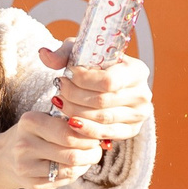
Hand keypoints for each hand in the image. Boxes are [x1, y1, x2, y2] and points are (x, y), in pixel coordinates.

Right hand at [0, 110, 102, 188]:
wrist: (3, 157)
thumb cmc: (33, 134)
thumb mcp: (44, 120)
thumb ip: (67, 123)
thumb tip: (97, 133)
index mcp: (29, 122)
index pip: (68, 133)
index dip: (88, 137)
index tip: (95, 136)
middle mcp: (24, 145)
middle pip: (71, 154)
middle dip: (91, 153)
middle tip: (97, 149)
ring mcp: (26, 167)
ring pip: (70, 171)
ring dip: (85, 165)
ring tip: (88, 158)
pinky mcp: (31, 184)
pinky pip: (63, 182)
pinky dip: (74, 175)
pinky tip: (74, 167)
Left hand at [37, 44, 151, 146]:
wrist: (107, 85)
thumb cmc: (95, 66)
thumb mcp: (82, 54)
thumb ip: (63, 54)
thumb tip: (44, 54)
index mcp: (137, 70)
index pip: (108, 81)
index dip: (83, 80)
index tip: (67, 74)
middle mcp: (143, 93)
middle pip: (102, 101)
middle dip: (74, 95)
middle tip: (59, 88)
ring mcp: (139, 114)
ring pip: (102, 118)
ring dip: (76, 111)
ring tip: (61, 101)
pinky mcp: (131, 130)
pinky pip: (106, 134)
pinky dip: (85, 130)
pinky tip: (70, 122)